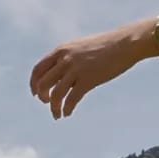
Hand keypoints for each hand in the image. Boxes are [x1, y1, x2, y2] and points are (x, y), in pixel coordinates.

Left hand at [29, 19, 158, 118]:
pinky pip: (71, 99)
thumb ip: (68, 59)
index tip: (35, 94)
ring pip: (55, 94)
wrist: (124, 43)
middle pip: (43, 83)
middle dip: (42, 96)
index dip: (33, 84)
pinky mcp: (88, 79)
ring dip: (53, 107)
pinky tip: (68, 113)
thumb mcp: (80, 48)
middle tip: (48, 103)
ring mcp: (76, 69)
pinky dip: (66, 108)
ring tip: (57, 114)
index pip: (38, 69)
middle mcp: (65, 59)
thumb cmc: (105, 46)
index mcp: (61, 50)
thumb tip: (61, 77)